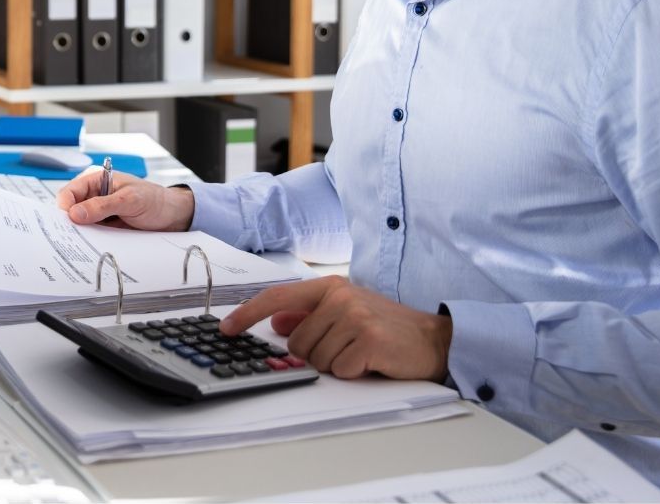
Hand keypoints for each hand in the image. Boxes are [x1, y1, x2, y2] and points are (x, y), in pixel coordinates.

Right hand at [56, 170, 193, 231]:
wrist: (172, 216)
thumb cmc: (154, 200)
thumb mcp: (129, 200)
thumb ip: (102, 205)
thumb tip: (76, 213)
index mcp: (96, 180)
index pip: (69, 192)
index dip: (66, 207)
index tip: (70, 221)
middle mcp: (94, 195)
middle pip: (71, 209)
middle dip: (71, 222)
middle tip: (75, 235)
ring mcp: (98, 212)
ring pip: (79, 224)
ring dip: (81, 232)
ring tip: (87, 242)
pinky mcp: (104, 226)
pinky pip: (91, 234)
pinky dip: (90, 240)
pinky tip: (95, 245)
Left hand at [220, 277, 451, 381]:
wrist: (433, 339)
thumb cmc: (387, 328)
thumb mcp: (346, 312)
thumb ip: (310, 315)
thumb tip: (277, 322)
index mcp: (330, 287)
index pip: (277, 298)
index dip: (248, 313)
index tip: (226, 328)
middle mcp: (340, 297)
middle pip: (297, 342)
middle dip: (315, 354)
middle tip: (345, 348)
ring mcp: (355, 317)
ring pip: (316, 359)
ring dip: (336, 364)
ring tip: (360, 353)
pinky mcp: (368, 341)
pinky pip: (339, 369)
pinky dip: (353, 372)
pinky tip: (371, 361)